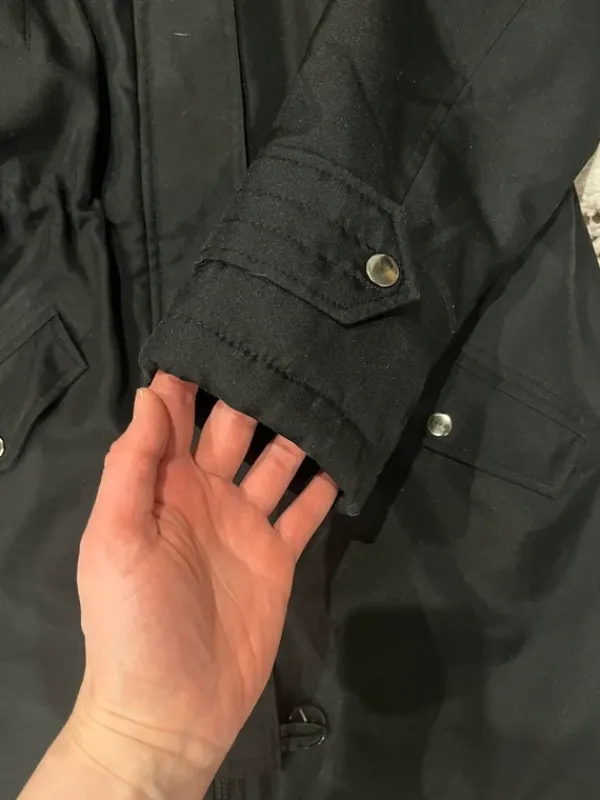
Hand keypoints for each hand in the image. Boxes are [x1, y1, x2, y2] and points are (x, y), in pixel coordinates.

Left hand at [63, 373, 336, 796]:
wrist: (172, 708)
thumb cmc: (132, 621)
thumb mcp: (115, 539)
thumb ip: (132, 466)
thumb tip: (151, 391)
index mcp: (160, 485)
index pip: (172, 415)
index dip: (189, 376)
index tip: (220, 330)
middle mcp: (204, 493)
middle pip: (232, 427)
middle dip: (254, 390)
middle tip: (289, 346)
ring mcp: (245, 522)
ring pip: (276, 460)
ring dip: (296, 429)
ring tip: (327, 389)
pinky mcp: (279, 553)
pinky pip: (306, 508)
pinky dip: (325, 484)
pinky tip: (348, 454)